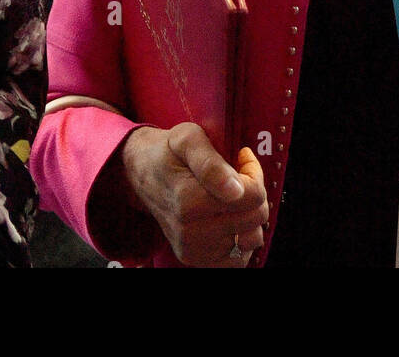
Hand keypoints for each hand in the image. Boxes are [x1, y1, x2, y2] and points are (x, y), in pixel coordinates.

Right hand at [120, 123, 267, 267]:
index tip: (241, 160)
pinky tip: (230, 219)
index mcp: (188, 200)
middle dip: (254, 193)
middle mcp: (189, 231)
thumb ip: (211, 163)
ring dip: (250, 216)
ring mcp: (192, 248)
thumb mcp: (187, 138)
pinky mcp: (194, 258)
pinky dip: (241, 240)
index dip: (254, 174)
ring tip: (232, 198)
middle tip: (237, 176)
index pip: (253, 197)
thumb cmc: (169, 152)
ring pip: (251, 238)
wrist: (143, 173)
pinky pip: (238, 260)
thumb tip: (235, 189)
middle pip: (255, 217)